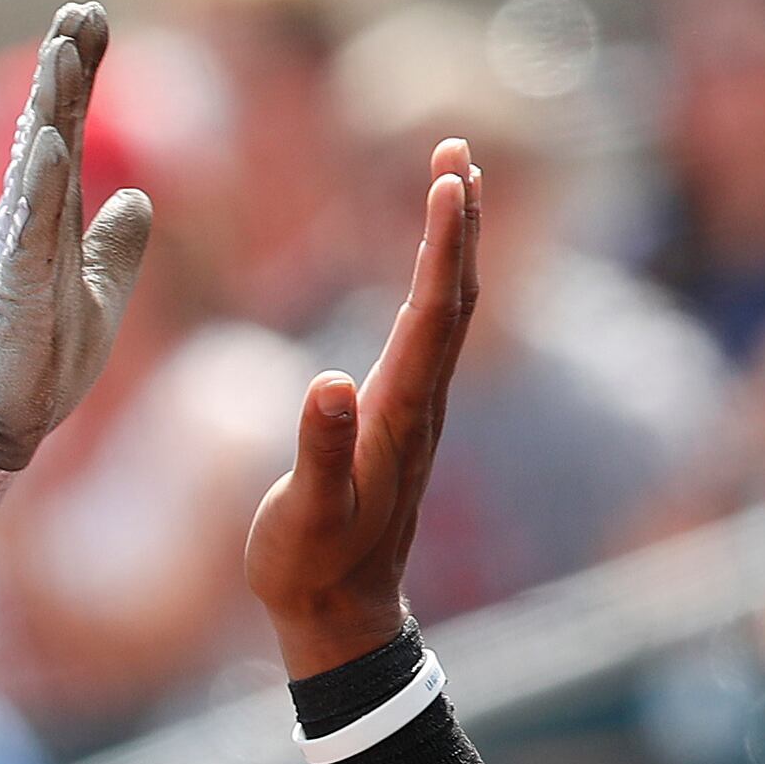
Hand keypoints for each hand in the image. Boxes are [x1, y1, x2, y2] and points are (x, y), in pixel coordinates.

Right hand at [0, 4, 156, 528]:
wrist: (1, 424)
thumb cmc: (41, 362)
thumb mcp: (102, 293)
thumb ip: (117, 244)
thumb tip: (141, 198)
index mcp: (52, 218)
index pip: (68, 129)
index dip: (81, 73)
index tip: (92, 16)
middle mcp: (30, 222)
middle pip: (50, 128)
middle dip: (65, 68)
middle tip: (79, 10)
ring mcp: (19, 252)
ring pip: (37, 166)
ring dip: (51, 108)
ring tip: (64, 53)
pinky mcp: (17, 290)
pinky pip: (31, 231)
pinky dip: (40, 187)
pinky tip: (49, 144)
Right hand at [245, 140, 484, 674]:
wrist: (339, 616)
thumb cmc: (310, 568)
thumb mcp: (304, 517)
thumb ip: (319, 455)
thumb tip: (328, 382)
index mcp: (398, 416)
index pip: (431, 313)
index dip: (443, 244)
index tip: (450, 177)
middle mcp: (421, 405)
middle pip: (455, 296)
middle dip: (460, 222)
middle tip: (457, 147)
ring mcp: (417, 411)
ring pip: (450, 311)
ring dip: (455, 244)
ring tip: (453, 181)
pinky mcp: (403, 418)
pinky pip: (431, 332)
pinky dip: (437, 280)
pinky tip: (430, 264)